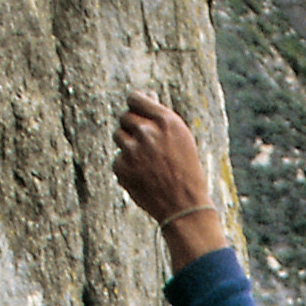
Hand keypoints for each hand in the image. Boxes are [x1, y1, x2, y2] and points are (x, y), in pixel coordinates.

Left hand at [113, 92, 227, 268]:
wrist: (185, 206)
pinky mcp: (121, 167)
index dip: (135, 106)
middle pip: (125, 117)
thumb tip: (143, 100)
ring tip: (146, 161)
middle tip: (145, 144)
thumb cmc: (187, 172)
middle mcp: (147, 131)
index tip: (137, 113)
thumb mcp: (182, 139)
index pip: (135, 98)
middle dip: (133, 128)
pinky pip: (118, 159)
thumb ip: (161, 120)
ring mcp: (132, 150)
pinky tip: (143, 176)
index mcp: (166, 121)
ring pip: (118, 136)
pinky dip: (127, 167)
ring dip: (128, 146)